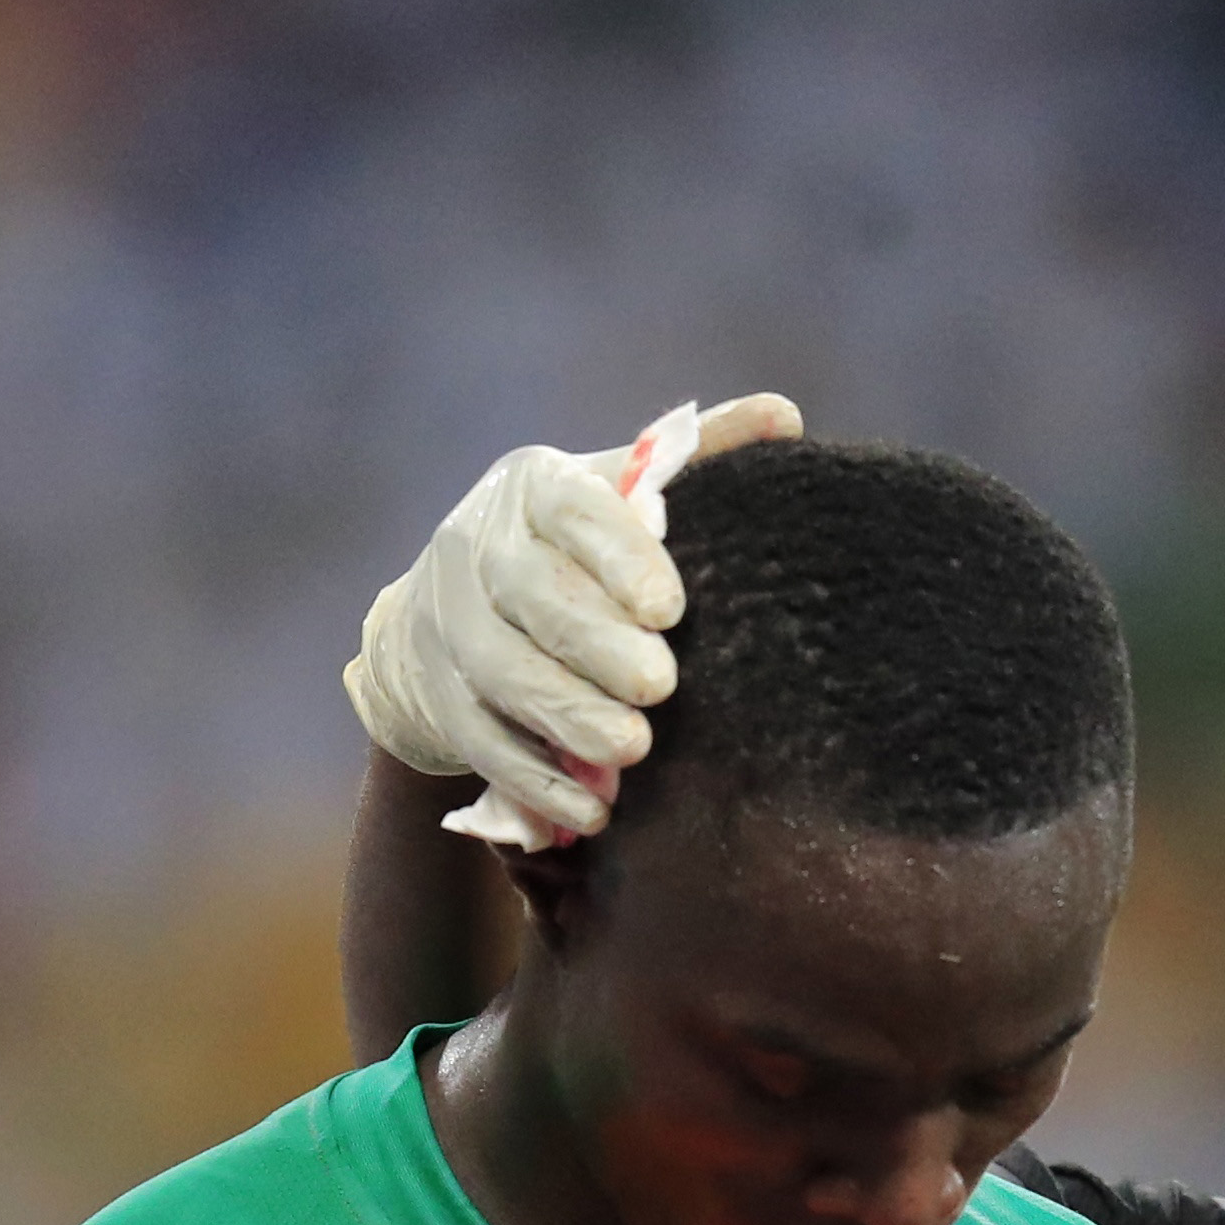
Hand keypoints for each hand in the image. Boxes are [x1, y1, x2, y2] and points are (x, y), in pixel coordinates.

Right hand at [342, 391, 803, 843]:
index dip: (617, 556)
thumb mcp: (615, 490)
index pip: (569, 510)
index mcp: (531, 487)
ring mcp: (448, 629)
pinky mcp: (441, 701)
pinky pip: (483, 744)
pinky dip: (537, 780)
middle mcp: (475, 548)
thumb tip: (787, 417)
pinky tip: (591, 808)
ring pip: (501, 673)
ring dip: (567, 715)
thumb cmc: (566, 546)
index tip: (670, 607)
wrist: (438, 614)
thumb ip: (695, 458)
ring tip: (631, 748)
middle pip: (528, 596)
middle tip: (660, 686)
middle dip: (594, 645)